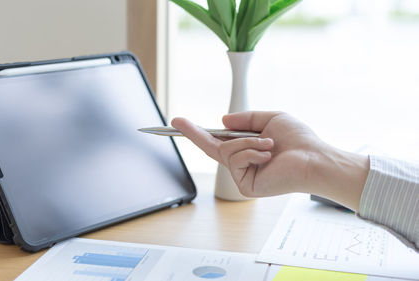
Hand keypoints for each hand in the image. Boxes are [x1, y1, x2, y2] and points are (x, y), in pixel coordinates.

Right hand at [172, 111, 368, 209]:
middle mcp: (242, 162)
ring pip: (226, 150)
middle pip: (210, 147)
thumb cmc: (298, 140)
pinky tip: (268, 156)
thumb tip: (222, 121)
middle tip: (175, 122)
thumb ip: (245, 119)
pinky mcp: (245, 184)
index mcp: (247, 147)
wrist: (313, 158)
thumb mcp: (270, 118)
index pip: (218, 139)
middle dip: (193, 133)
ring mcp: (242, 174)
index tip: (180, 123)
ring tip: (270, 145)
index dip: (199, 132)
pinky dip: (252, 151)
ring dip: (247, 141)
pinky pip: (236, 159)